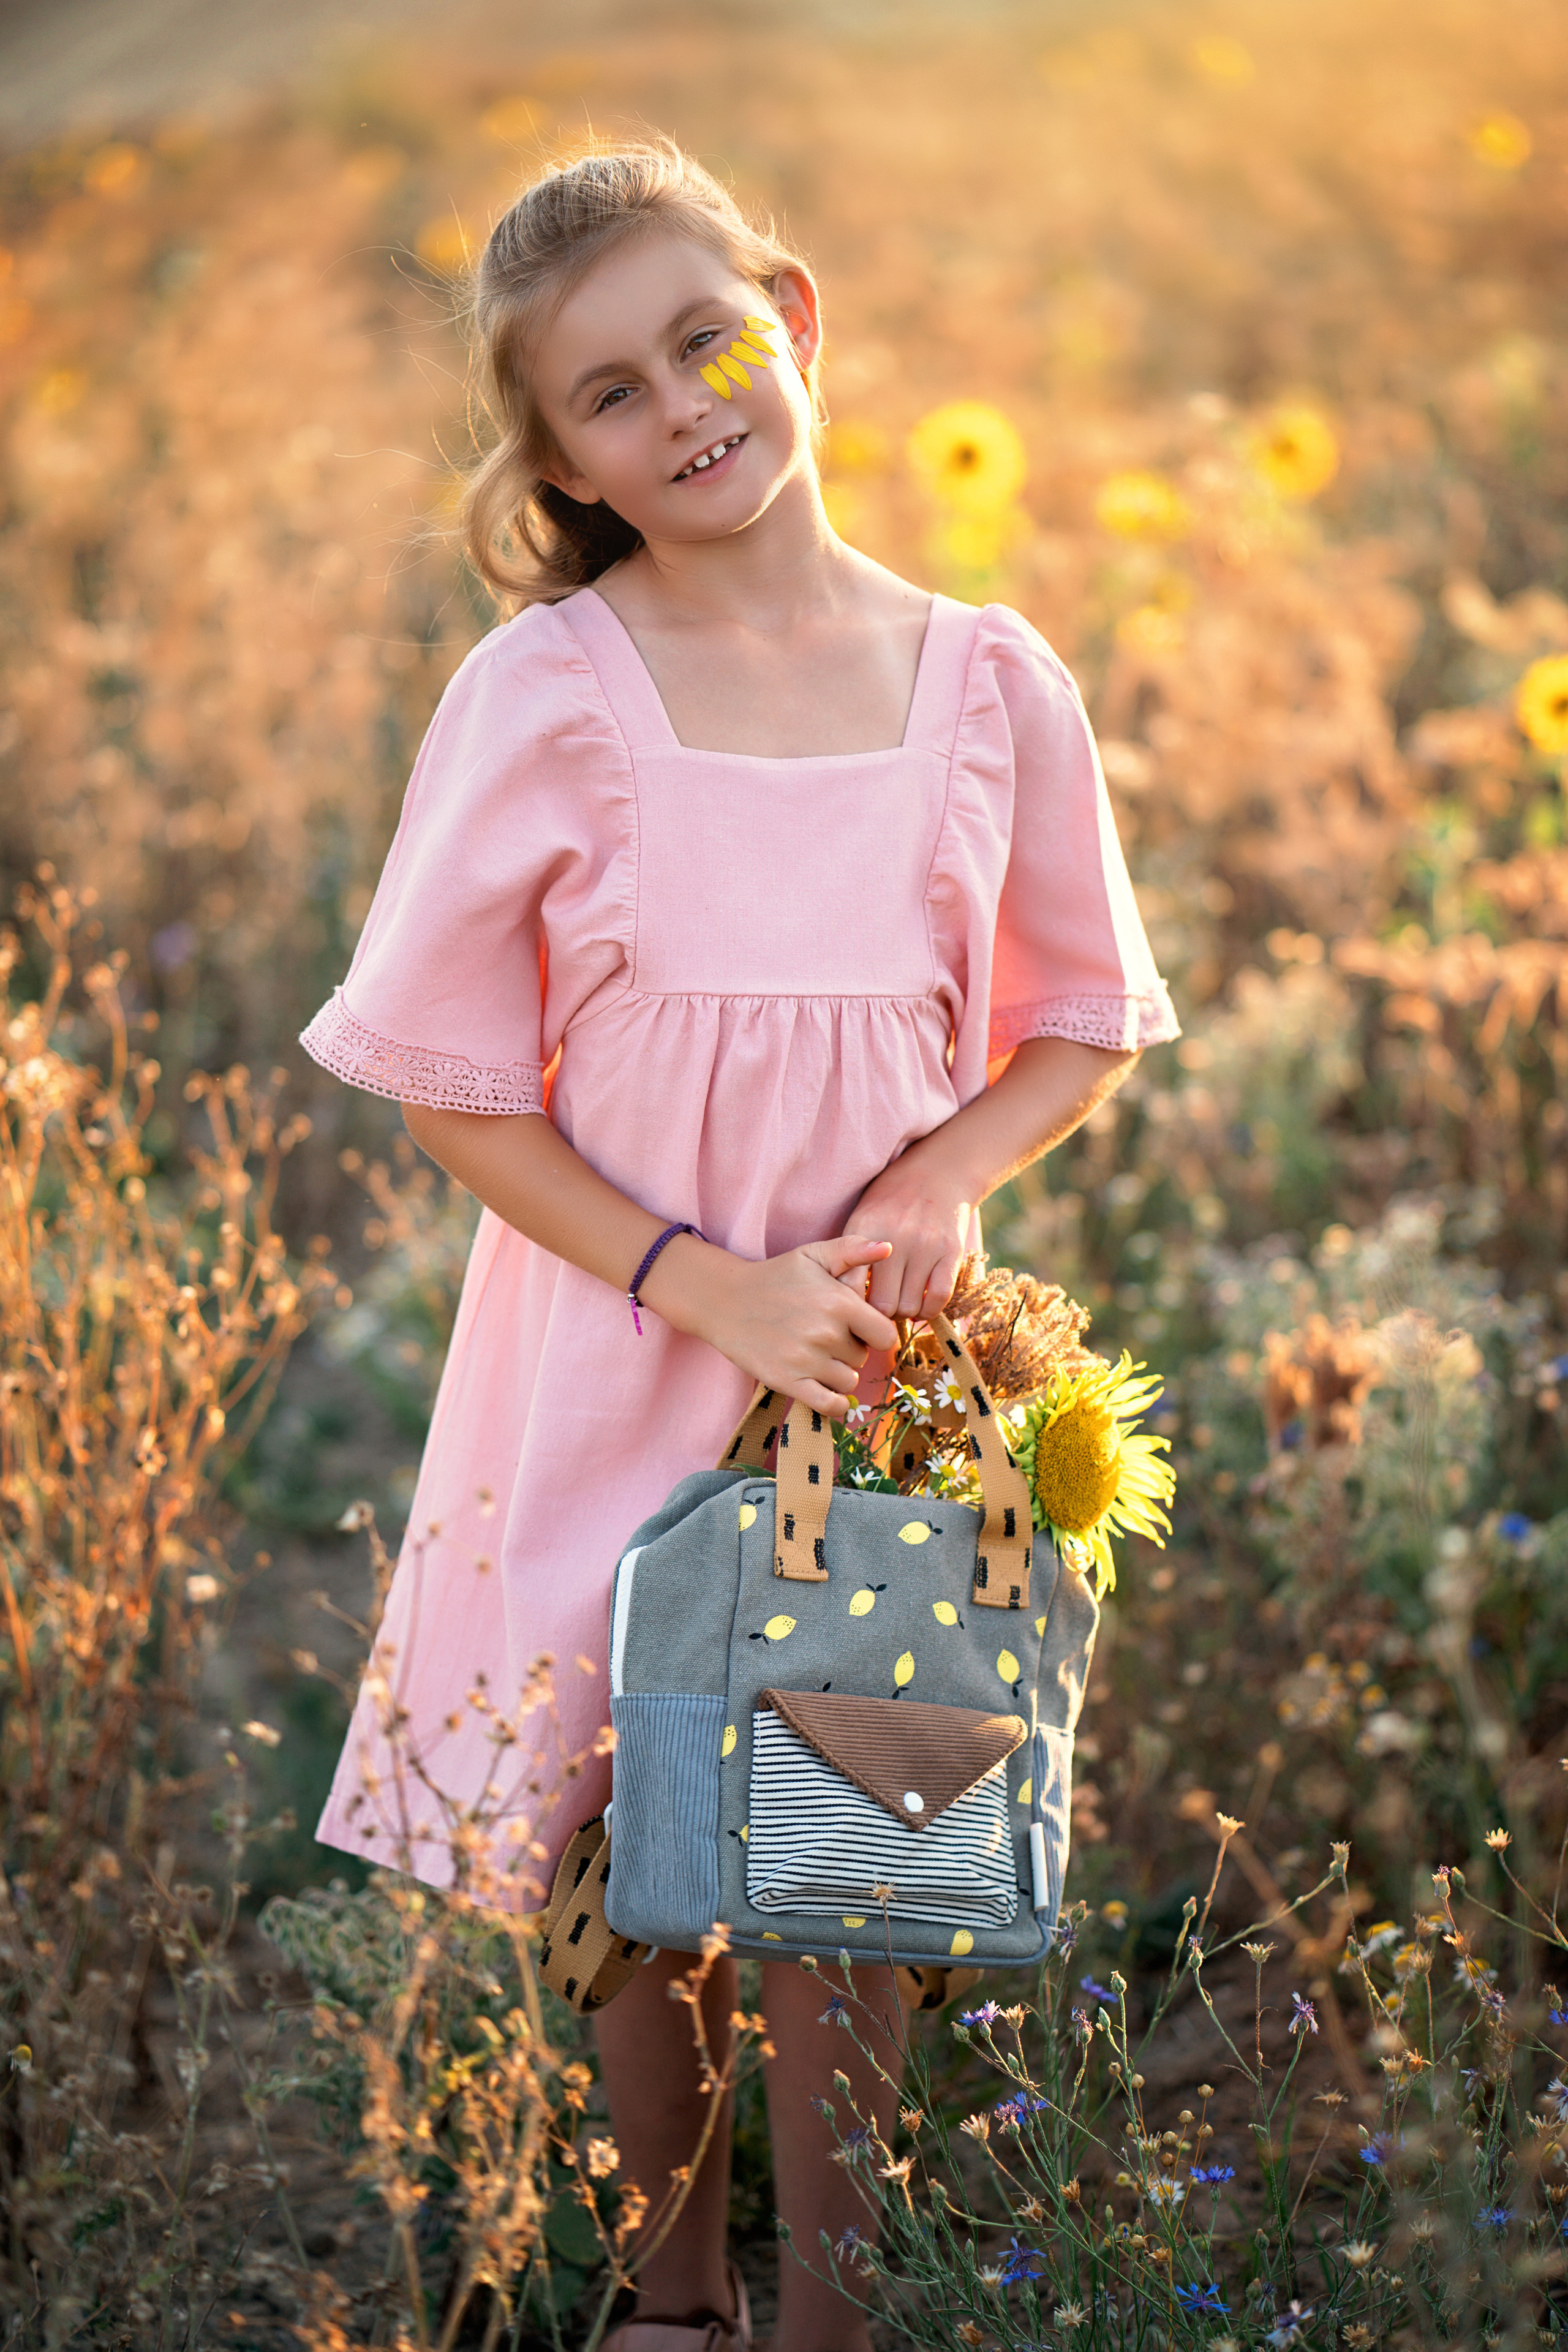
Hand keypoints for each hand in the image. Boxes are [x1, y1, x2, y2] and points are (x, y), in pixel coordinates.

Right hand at [639, 1233, 899, 1414]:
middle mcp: (825, 1333)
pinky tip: (827, 1390)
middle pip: (862, 1358)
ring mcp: (805, 1360)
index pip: (884, 1335)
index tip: (858, 1328)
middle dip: (850, 1350)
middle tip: (826, 1337)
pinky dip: (834, 1405)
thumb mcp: (812, 1255)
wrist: (724, 1300)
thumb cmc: (775, 1276)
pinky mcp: (786, 1382)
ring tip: (817, 1356)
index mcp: (839, 1302)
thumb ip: (853, 1249)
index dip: (874, 1333)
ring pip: (847, 1382)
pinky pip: (828, 1405)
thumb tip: (889, 1248)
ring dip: (838, 1373)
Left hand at [841, 1153, 974, 1321]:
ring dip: (904, 1312)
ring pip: (910, 1307)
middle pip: (882, 1305)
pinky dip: (929, 1310)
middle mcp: (894, 1238)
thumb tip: (843, 1304)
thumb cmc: (891, 1200)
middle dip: (879, 1315)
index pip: (849, 1288)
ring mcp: (925, 1245)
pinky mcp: (951, 1251)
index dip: (850, 1306)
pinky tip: (922, 1303)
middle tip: (880, 1308)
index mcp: (864, 1230)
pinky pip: (938, 1298)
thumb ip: (851, 1256)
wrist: (938, 1171)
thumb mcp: (862, 1218)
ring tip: (900, 1301)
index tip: (854, 1309)